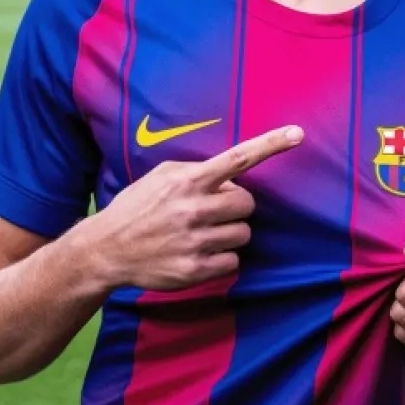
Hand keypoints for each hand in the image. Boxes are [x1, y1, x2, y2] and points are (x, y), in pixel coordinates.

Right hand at [85, 125, 303, 291]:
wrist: (106, 249)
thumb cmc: (139, 207)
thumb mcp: (162, 176)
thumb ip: (197, 172)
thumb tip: (231, 178)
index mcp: (188, 180)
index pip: (237, 158)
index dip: (270, 145)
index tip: (297, 134)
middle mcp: (193, 208)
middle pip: (248, 204)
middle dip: (237, 207)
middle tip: (215, 212)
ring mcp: (195, 241)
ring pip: (243, 234)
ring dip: (229, 233)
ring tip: (202, 234)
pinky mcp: (194, 270)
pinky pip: (233, 262)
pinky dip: (223, 258)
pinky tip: (199, 254)